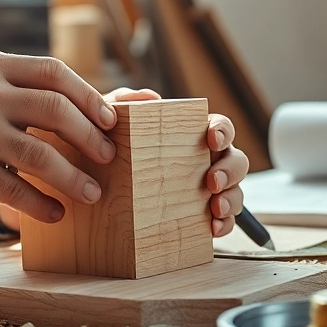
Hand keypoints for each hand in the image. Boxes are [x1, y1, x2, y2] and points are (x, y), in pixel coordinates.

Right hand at [0, 50, 115, 222]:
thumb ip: (13, 87)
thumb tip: (80, 105)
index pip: (53, 72)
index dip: (89, 96)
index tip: (110, 119)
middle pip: (57, 111)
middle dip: (91, 137)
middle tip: (108, 157)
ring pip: (43, 155)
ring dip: (74, 178)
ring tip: (92, 193)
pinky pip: (18, 191)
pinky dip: (43, 205)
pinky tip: (56, 212)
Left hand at [103, 88, 248, 236]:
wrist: (89, 193)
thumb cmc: (107, 152)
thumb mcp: (108, 124)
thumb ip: (122, 102)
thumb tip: (150, 98)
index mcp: (192, 137)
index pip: (219, 127)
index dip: (223, 131)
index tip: (212, 139)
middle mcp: (206, 162)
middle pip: (236, 161)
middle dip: (230, 170)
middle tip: (212, 181)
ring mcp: (208, 191)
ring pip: (236, 191)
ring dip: (231, 198)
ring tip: (215, 207)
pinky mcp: (202, 217)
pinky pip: (224, 221)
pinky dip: (224, 224)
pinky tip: (212, 228)